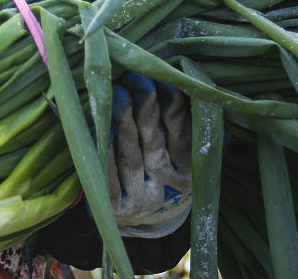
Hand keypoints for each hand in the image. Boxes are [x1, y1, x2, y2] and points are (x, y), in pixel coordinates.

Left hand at [107, 73, 192, 237]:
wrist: (142, 218)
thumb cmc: (164, 174)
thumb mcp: (186, 157)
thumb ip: (191, 129)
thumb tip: (199, 95)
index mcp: (190, 174)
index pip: (182, 136)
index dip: (173, 108)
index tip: (165, 81)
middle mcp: (167, 189)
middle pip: (155, 144)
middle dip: (146, 109)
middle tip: (136, 79)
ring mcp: (140, 200)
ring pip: (131, 157)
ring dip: (123, 124)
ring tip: (118, 94)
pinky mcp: (115, 207)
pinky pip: (108, 176)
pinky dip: (104, 150)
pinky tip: (99, 126)